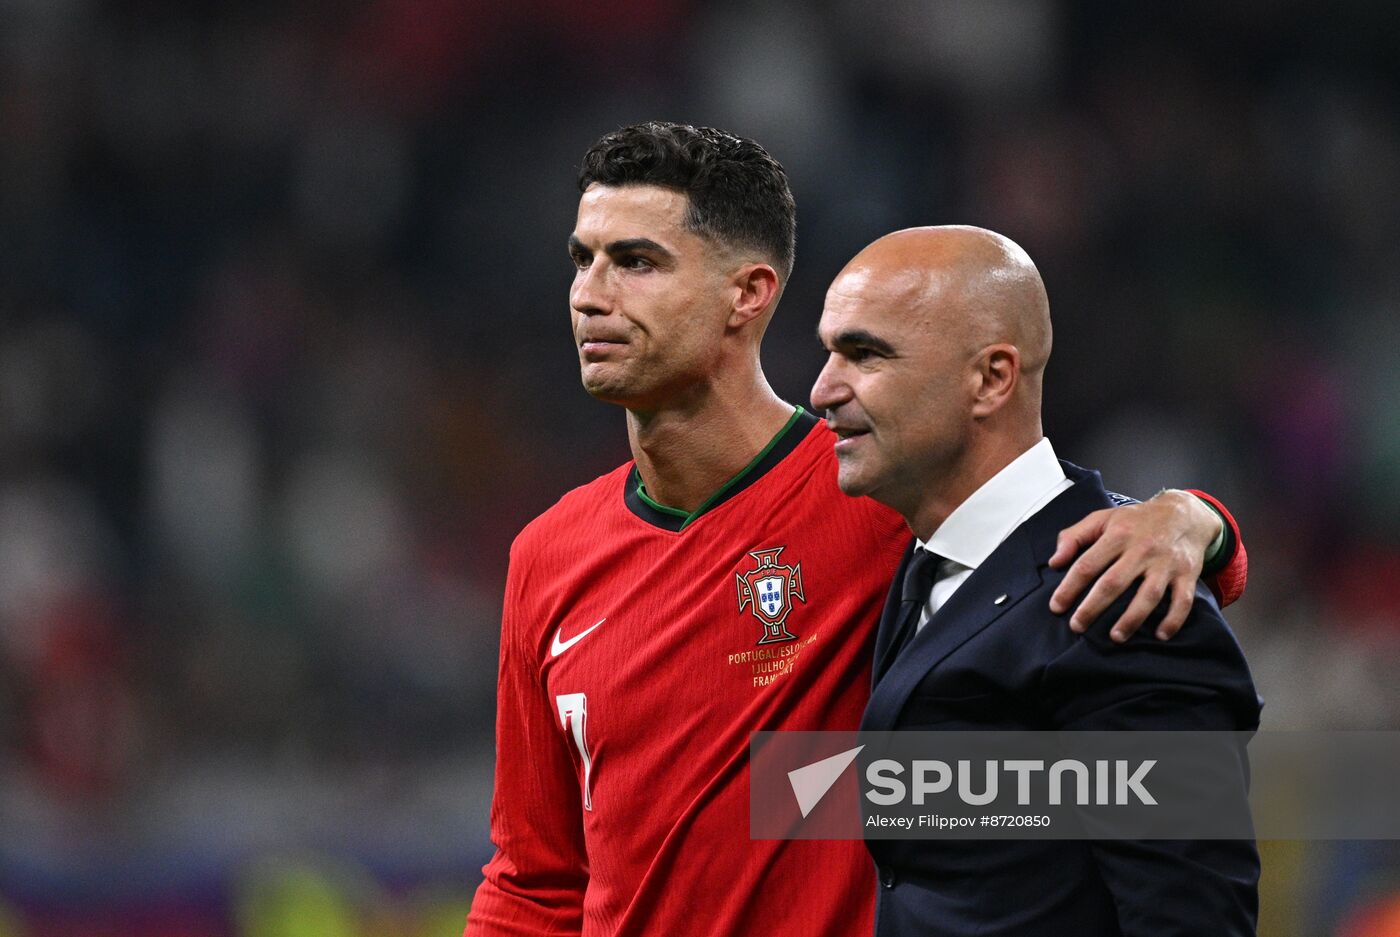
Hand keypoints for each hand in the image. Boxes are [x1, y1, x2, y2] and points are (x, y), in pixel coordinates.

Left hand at [1047, 490, 1222, 642]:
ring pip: (1148, 595)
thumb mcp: (1102, 519)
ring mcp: (1166, 563)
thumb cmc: (1136, 520)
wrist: (1184, 512)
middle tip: (1077, 626)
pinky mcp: (1188, 573)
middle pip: (1113, 583)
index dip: (1069, 588)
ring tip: (1115, 637)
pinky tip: (1160, 635)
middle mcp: (1142, 549)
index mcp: (1118, 535)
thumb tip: (1054, 562)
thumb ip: (1074, 537)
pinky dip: (1173, 620)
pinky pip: (1182, 601)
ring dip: (1131, 619)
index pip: (1088, 564)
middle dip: (1093, 608)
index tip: (1056, 607)